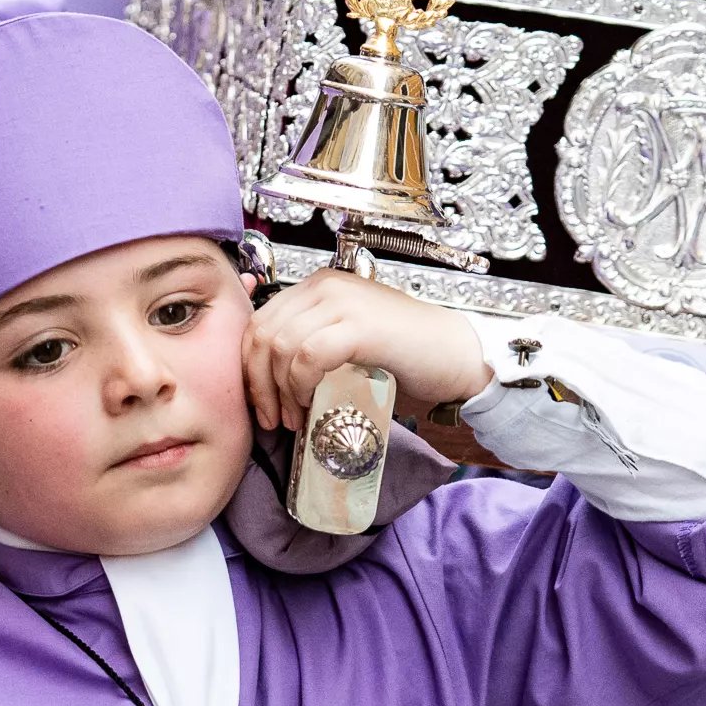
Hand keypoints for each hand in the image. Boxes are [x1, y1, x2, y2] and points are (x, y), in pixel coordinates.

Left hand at [243, 267, 491, 434]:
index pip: (259, 322)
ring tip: (295, 417)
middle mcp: (325, 286)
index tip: (261, 404)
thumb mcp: (346, 342)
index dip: (250, 368)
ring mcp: (343, 302)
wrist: (456, 355)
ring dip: (280, 390)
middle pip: (263, 334)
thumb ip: (310, 345)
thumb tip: (268, 380)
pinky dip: (301, 384)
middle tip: (274, 419)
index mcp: (317, 287)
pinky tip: (311, 403)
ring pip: (281, 345)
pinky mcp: (360, 326)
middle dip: (259, 384)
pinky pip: (308, 354)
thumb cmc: (404, 354)